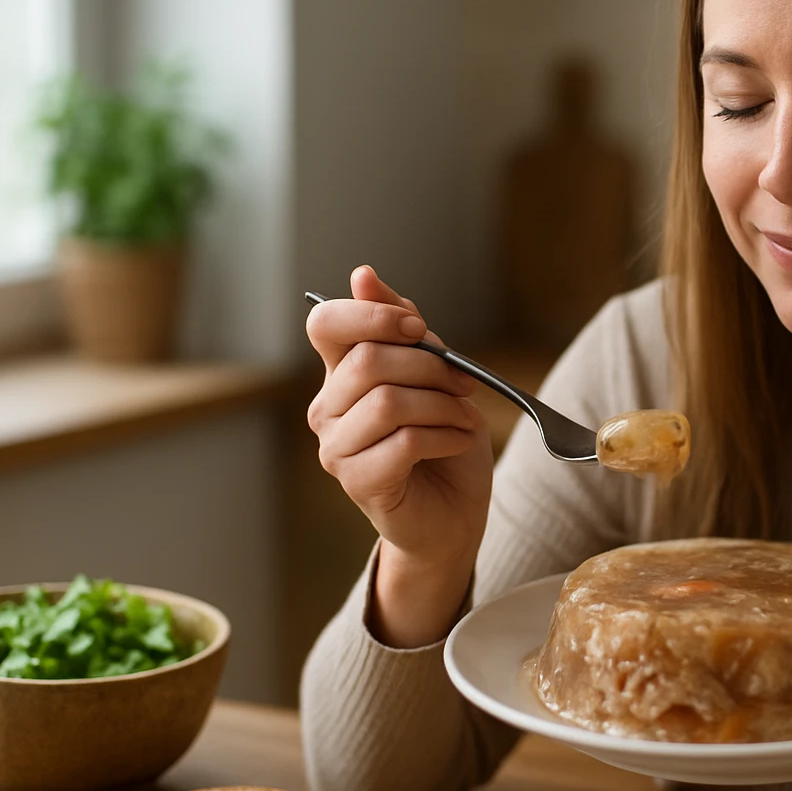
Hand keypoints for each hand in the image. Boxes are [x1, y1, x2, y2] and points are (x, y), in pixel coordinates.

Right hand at [305, 266, 493, 644]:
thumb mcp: (436, 375)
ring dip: (444, 406)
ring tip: (465, 418)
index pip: (325, 322)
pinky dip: (446, 436)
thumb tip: (363, 274)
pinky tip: (460, 441)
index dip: (373, 315)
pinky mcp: (358, 481)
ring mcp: (336, 447)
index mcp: (340, 374)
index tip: (419, 329)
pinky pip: (404, 442)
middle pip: (368, 361)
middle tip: (465, 386)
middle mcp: (326, 408)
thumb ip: (405, 328)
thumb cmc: (444, 442)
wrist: (454, 516)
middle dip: (431, 367)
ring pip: (389, 402)